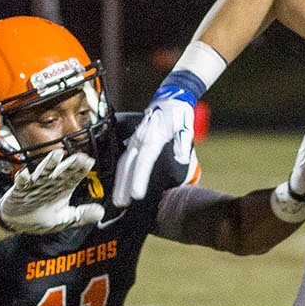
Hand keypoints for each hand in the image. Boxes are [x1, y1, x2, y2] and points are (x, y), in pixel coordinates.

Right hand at [0, 149, 103, 232]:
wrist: (17, 222)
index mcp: (61, 189)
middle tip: (79, 157)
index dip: (81, 170)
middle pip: (61, 172)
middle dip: (70, 165)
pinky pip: (21, 185)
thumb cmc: (41, 217)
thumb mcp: (64, 219)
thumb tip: (101, 212)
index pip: (73, 178)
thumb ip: (82, 215)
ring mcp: (34, 187)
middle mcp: (49, 184)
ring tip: (56, 155)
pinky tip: (25, 175)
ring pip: (42, 173)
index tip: (90, 162)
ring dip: (48, 164)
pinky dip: (22, 180)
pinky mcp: (19, 192)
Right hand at [114, 90, 194, 207]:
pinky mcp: (132, 142)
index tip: (137, 194)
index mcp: (155, 136)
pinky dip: (121, 174)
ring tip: (119, 200)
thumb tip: (181, 168)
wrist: (170, 101)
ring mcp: (134, 139)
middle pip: (128, 164)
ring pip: (123, 163)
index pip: (145, 160)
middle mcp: (140, 138)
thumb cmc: (179, 118)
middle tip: (122, 204)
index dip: (139, 178)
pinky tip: (119, 186)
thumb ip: (183, 150)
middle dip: (124, 185)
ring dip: (120, 182)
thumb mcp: (185, 132)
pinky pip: (124, 160)